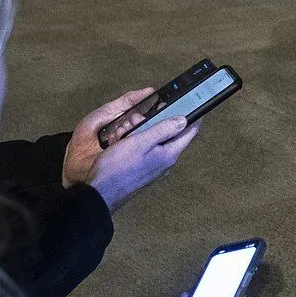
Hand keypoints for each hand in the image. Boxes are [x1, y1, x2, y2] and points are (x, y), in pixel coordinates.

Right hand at [64, 89, 201, 210]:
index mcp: (169, 154)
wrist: (101, 192)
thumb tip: (183, 120)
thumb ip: (163, 130)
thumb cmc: (118, 168)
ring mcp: (155, 168)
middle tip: (147, 114)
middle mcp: (165, 163)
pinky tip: (127, 139)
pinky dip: (140, 140)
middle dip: (161, 121)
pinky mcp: (144, 170)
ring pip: (158, 142)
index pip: (190, 132)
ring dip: (147, 130)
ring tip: (131, 126)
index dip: (193, 116)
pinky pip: (148, 150)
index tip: (195, 104)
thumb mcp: (141, 142)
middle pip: (172, 135)